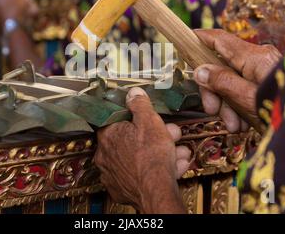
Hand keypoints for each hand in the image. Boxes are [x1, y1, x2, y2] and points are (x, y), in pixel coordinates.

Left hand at [94, 87, 187, 212]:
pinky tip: (173, 166)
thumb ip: (140, 105)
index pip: (117, 120)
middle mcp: (105, 155)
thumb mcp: (149, 121)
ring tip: (178, 152)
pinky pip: (139, 175)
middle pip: (131, 140)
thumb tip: (133, 93)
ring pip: (138, 158)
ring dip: (159, 153)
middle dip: (154, 136)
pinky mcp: (122, 189)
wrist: (156, 191)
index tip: (149, 119)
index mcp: (108, 135)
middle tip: (170, 135)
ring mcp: (112, 174)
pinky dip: (154, 171)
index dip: (137, 118)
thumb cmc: (151, 156)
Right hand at [192, 29, 281, 132]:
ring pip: (232, 81)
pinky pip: (245, 88)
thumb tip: (200, 70)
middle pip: (222, 67)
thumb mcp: (246, 98)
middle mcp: (258, 59)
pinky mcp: (268, 82)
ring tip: (235, 126)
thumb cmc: (281, 109)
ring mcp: (264, 70)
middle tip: (212, 111)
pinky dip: (240, 105)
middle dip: (214, 90)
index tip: (184, 39)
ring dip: (227, 103)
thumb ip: (222, 82)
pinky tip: (244, 122)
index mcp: (252, 57)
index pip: (219, 39)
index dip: (200, 38)